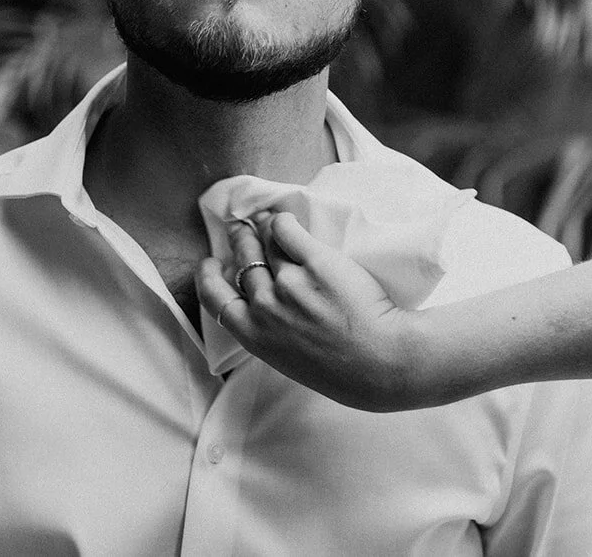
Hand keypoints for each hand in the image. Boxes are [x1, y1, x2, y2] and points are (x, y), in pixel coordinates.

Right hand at [196, 212, 423, 411]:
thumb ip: (273, 333)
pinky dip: (285, 223)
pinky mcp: (316, 261)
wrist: (382, 362)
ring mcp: (289, 282)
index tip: (212, 263)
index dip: (209, 275)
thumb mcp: (291, 360)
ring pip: (266, 243)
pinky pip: (289, 231)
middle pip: (244, 260)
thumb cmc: (343, 371)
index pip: (214, 297)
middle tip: (244, 231)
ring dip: (263, 228)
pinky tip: (289, 221)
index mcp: (254, 335)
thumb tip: (268, 308)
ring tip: (266, 221)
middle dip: (241, 241)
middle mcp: (265, 306)